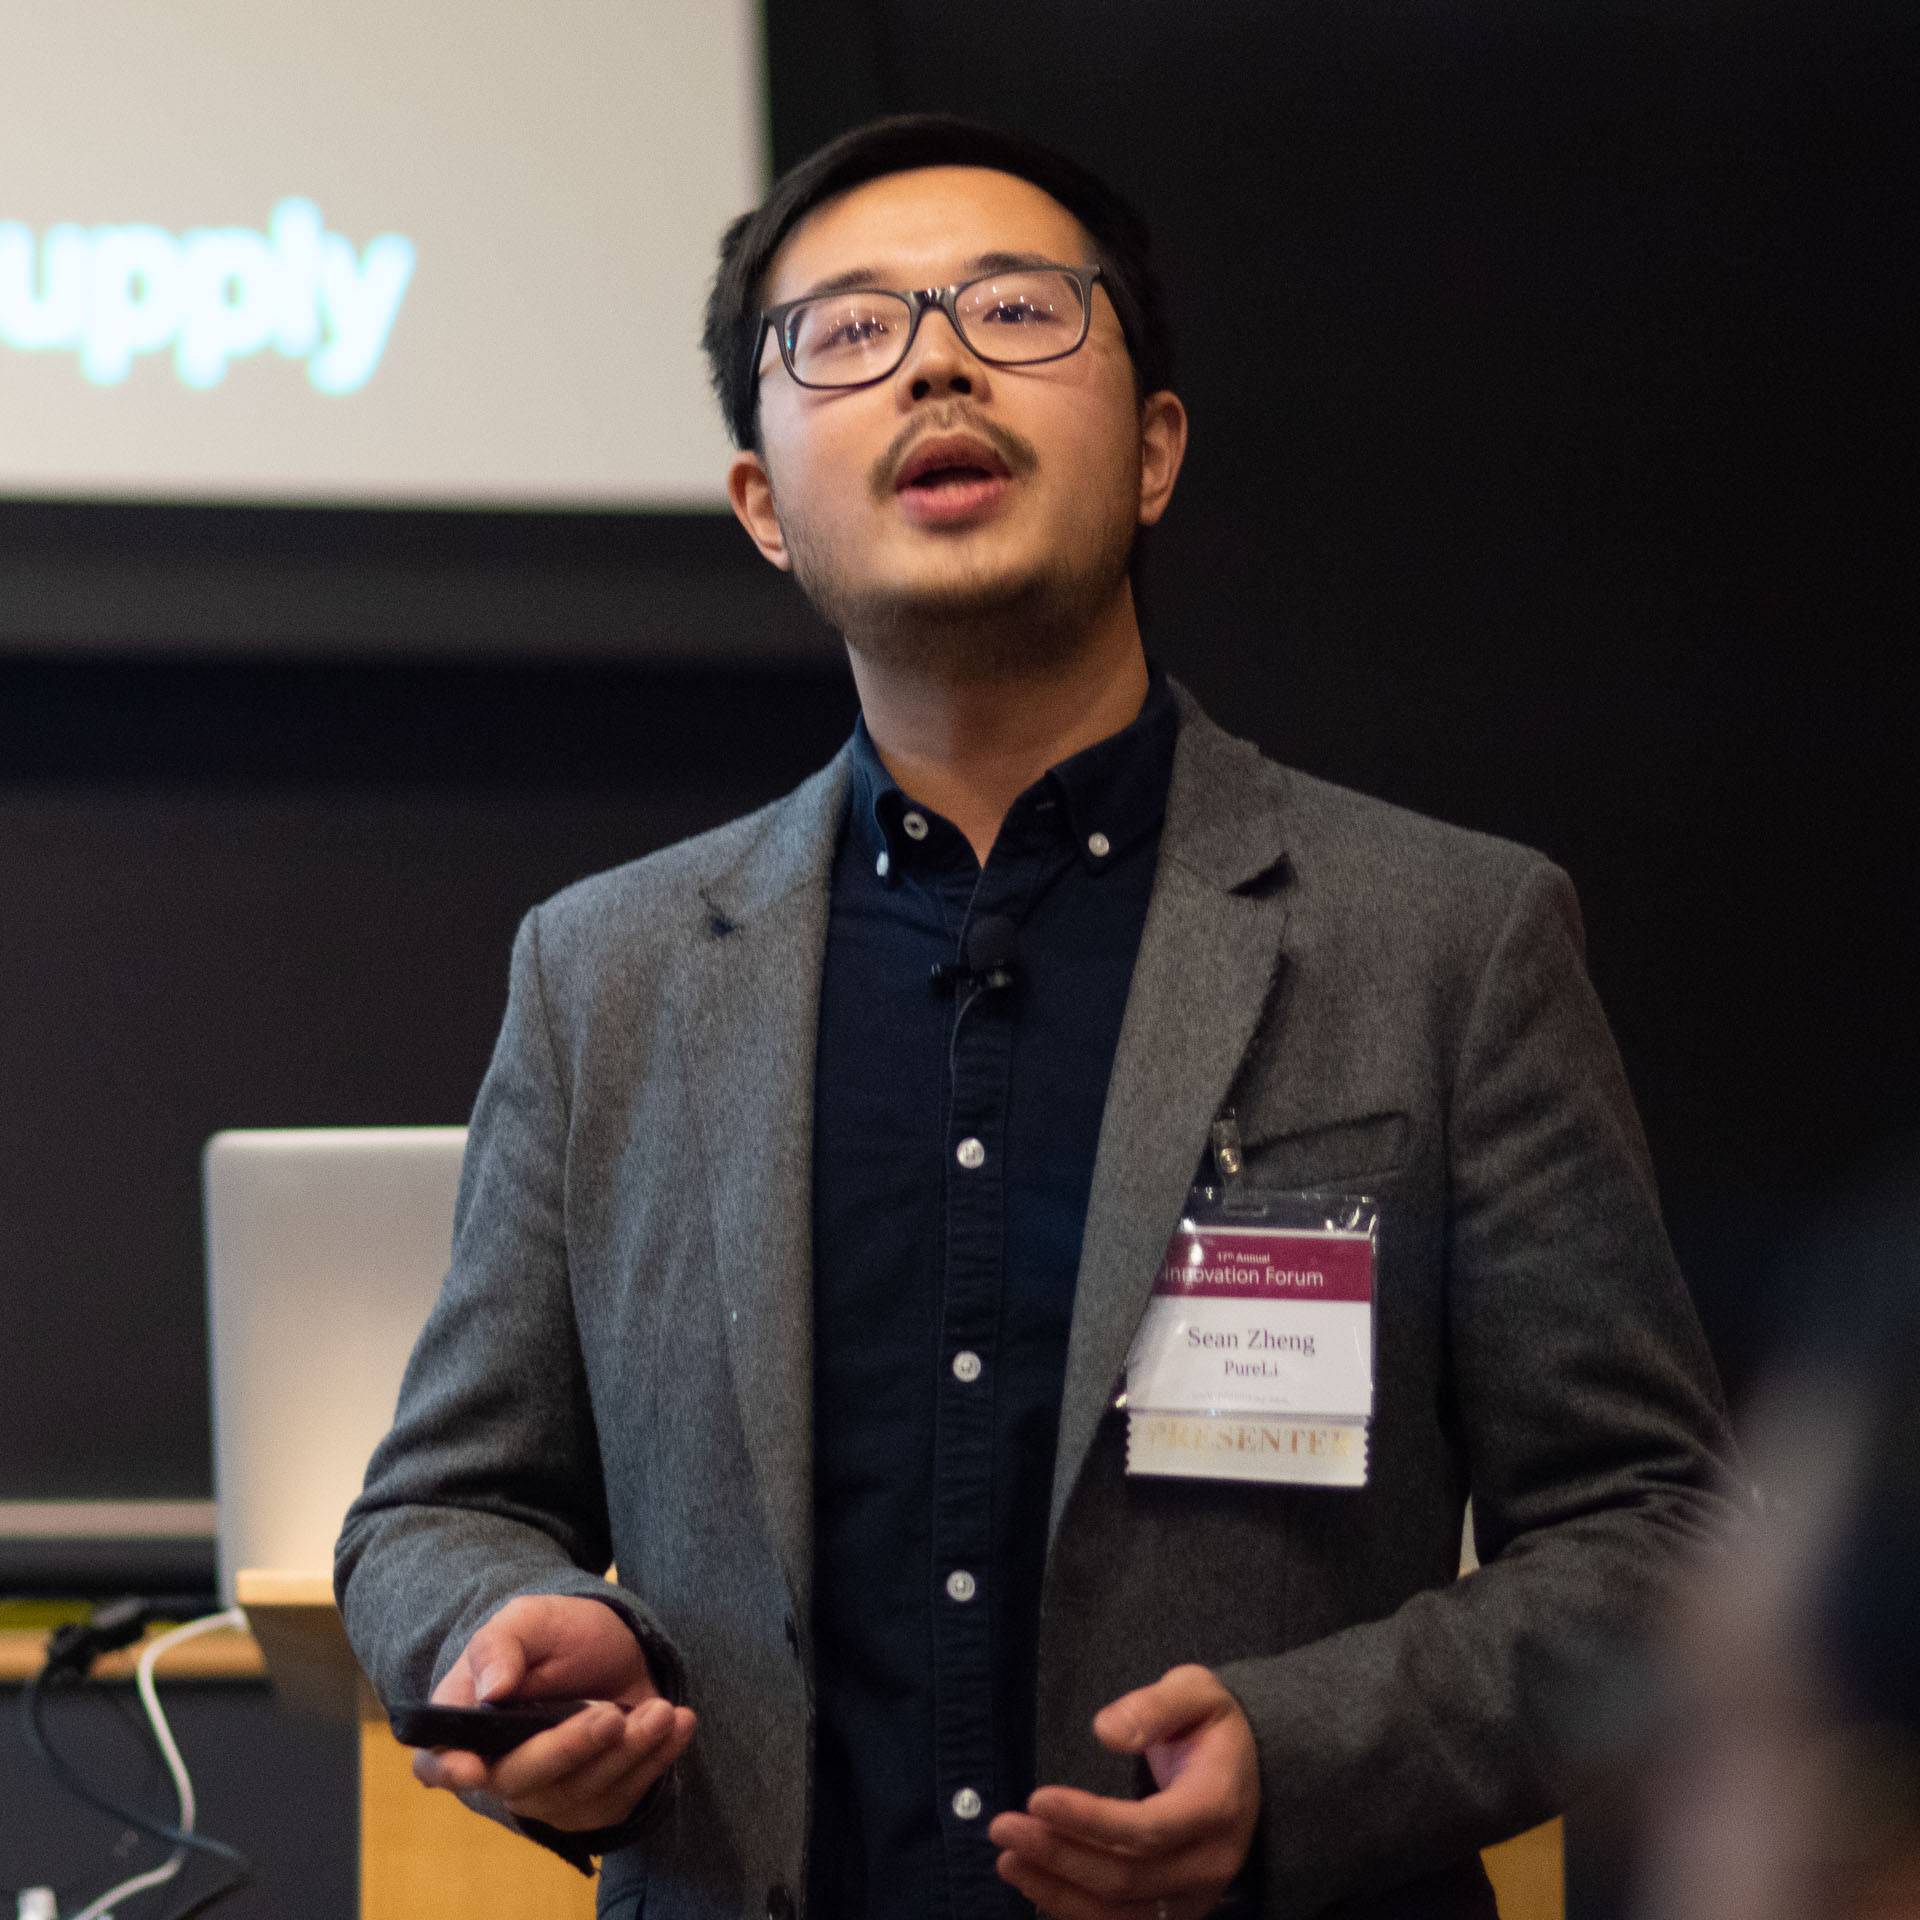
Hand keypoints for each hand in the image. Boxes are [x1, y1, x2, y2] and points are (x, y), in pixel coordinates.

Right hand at [409, 1594, 695, 1832]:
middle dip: (571, 1749)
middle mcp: (500, 1770)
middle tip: (612, 1715)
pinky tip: (678, 1724)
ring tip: (662, 1711)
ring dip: (627, 1754)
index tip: (475, 1768)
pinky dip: (655, 1763)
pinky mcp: (593, 1803)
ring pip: (581, 1794)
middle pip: (524, 1782)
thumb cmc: (556, 1634)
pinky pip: (621, 1798)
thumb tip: (492, 1689)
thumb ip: (501, 1646)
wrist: (612, 1646)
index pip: (438, 1762)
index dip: (450, 1769)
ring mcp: (548, 1794)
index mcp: (466, 1726)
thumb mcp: (529, 1620)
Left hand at [989, 1663, 1259, 1919]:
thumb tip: (1105, 1730)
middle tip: (1002, 1827)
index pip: (1147, 1829)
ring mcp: (1195, 1897)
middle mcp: (1210, 1864)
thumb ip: (1154, 1706)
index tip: (1036, 1798)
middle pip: (1125, 1876)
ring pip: (1119, 1911)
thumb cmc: (1211, 1725)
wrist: (1248, 1769)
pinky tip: (1035, 1885)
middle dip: (1058, 1854)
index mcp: (1216, 1807)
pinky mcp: (1176, 1912)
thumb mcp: (1194, 1691)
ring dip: (1057, 1890)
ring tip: (1007, 1860)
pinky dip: (1074, 1911)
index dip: (1089, 1820)